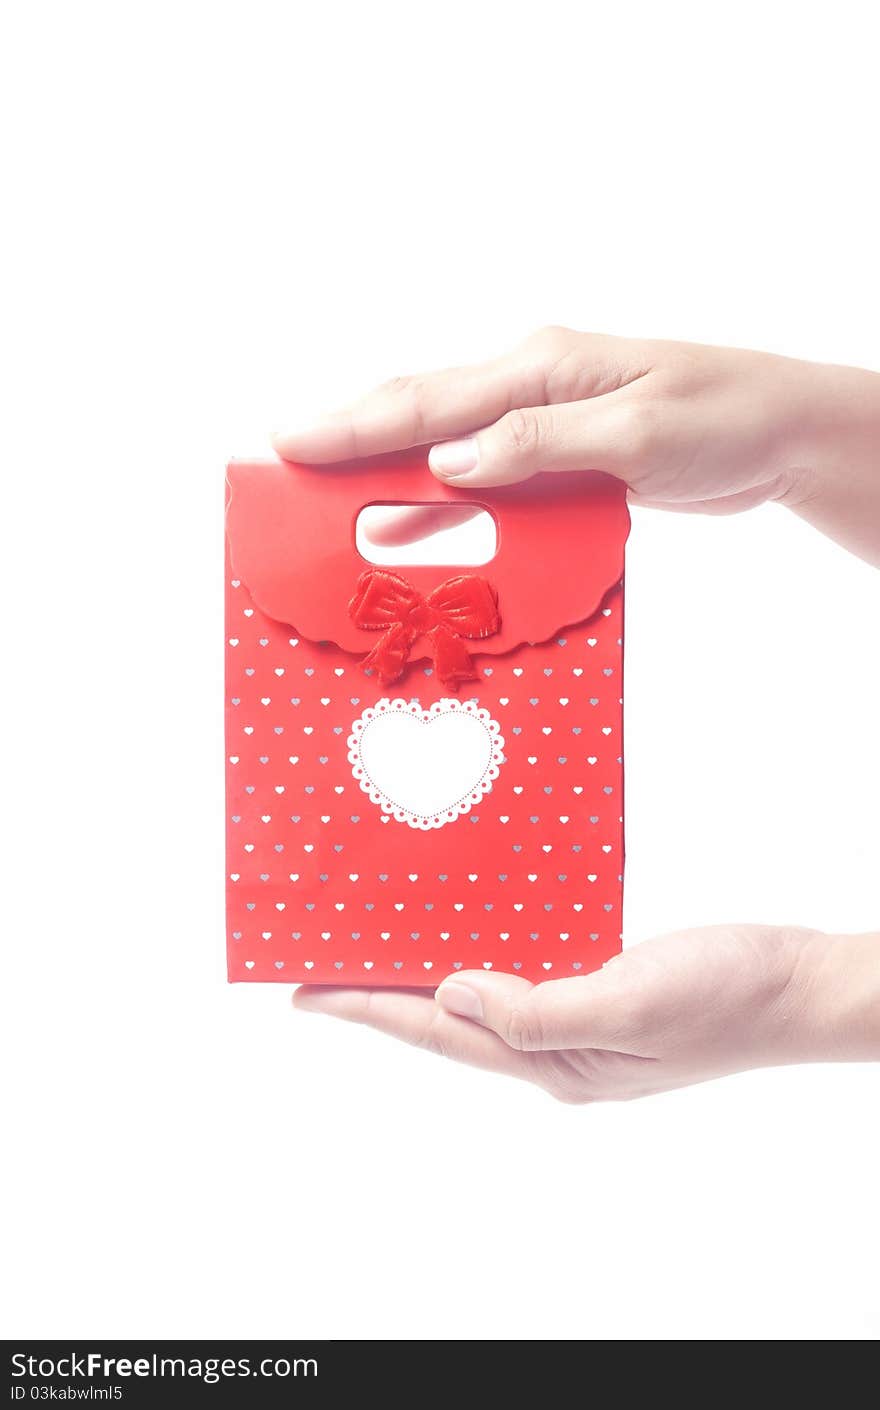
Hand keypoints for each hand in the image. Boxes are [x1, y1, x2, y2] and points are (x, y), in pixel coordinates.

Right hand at [273, 327, 879, 564]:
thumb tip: (454, 460)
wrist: (779, 433)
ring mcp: (541, 421)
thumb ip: (541, 443)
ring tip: (329, 512)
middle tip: (283, 466)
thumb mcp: (638, 431)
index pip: (430, 400)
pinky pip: (484, 481)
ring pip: (445, 451)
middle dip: (351, 442)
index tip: (291, 440)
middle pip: (422, 417)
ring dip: (391, 481)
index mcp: (540, 368)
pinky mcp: (558, 456)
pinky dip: (445, 505)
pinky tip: (414, 532)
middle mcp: (530, 388)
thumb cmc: (720, 417)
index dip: (355, 424)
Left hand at [294, 925, 879, 1101]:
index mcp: (554, 1061)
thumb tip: (454, 993)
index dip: (370, 1009)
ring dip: (432, 966)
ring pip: (486, 989)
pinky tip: (473, 920)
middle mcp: (557, 1045)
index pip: (440, 1031)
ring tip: (380, 942)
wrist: (799, 986)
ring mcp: (581, 1018)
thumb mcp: (631, 1006)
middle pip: (451, 1017)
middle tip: (327, 962)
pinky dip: (489, 944)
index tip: (306, 992)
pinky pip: (527, 966)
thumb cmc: (728, 999)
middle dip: (387, 991)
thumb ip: (537, 1009)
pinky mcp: (603, 983)